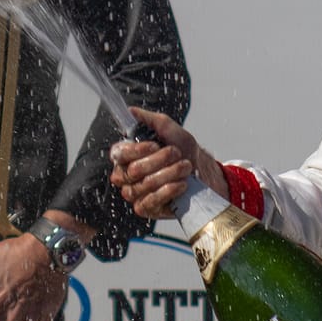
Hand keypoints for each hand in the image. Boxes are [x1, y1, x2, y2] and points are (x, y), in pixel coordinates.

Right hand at [113, 108, 227, 219]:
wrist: (202, 171)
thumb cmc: (182, 149)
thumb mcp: (168, 129)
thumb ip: (149, 120)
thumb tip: (131, 111)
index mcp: (125, 156)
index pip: (119, 154)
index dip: (137, 150)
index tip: (155, 145)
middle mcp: (125, 175)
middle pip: (134, 170)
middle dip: (160, 161)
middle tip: (177, 154)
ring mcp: (134, 193)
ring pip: (144, 186)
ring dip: (169, 174)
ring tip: (185, 167)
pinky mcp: (145, 208)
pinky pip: (150, 201)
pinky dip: (168, 191)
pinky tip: (181, 184)